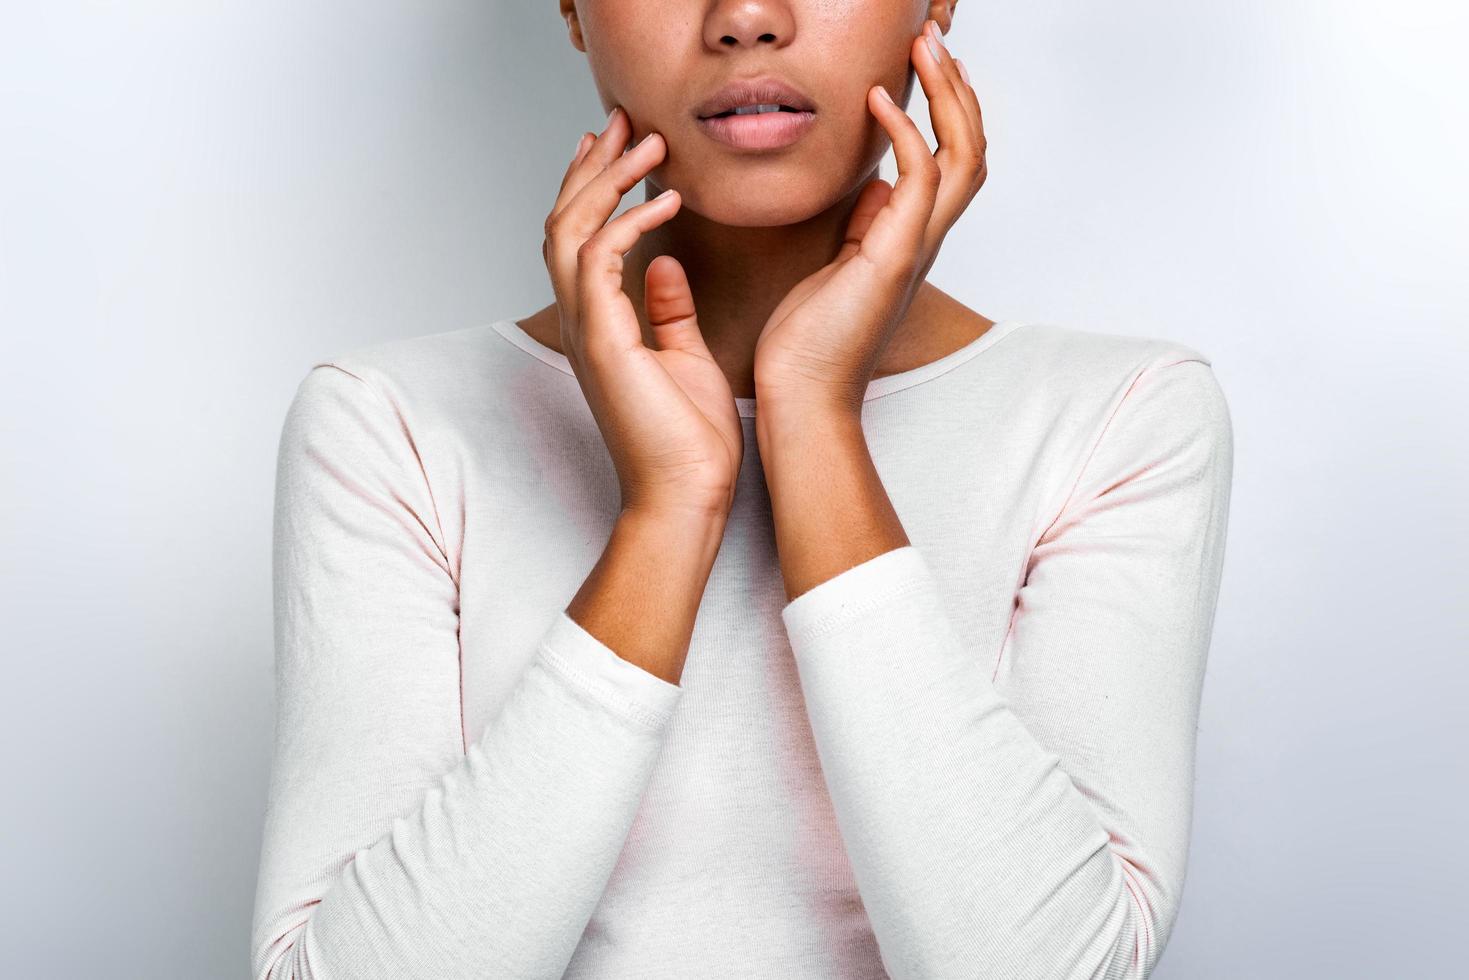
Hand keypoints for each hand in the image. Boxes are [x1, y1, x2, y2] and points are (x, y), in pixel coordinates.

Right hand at [543, 106, 742, 518]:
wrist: (687, 496)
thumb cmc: (689, 440)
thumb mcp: (684, 357)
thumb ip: (668, 309)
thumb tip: (666, 265)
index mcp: (601, 325)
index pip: (580, 240)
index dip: (594, 188)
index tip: (619, 146)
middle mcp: (584, 322)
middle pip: (563, 223)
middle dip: (592, 166)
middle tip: (623, 120)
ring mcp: (587, 330)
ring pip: (569, 230)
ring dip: (606, 179)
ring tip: (646, 141)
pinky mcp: (604, 339)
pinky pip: (600, 258)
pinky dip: (628, 220)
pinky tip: (666, 199)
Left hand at [752, 19, 988, 418]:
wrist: (803, 394)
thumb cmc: (810, 339)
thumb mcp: (840, 266)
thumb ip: (865, 225)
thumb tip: (876, 189)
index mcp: (911, 238)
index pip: (951, 160)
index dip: (947, 107)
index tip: (923, 62)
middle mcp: (924, 239)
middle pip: (972, 148)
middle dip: (958, 88)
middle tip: (934, 37)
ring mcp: (915, 246)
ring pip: (962, 156)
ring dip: (947, 95)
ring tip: (924, 48)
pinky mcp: (893, 256)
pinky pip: (918, 180)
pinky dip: (905, 133)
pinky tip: (876, 102)